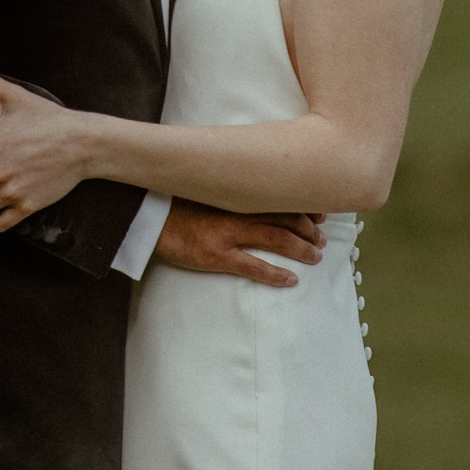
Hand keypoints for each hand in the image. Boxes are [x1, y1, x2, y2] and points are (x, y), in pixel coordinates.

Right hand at [156, 201, 323, 290]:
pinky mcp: (217, 255)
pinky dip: (275, 274)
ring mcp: (228, 233)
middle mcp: (238, 210)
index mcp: (236, 193)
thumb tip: (252, 193)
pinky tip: (291, 279)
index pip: (280, 197)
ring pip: (277, 239)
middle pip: (285, 218)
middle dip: (308, 229)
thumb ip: (230, 190)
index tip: (318, 214)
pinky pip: (253, 267)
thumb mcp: (207, 189)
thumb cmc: (176, 202)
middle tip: (322, 240)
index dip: (303, 207)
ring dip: (301, 249)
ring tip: (316, 257)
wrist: (148, 216)